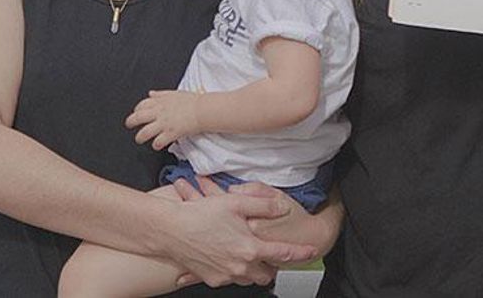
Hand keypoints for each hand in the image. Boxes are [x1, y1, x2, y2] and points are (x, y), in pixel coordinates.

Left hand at [126, 89, 200, 149]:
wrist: (203, 110)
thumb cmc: (192, 101)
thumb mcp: (175, 93)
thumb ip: (160, 94)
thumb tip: (151, 93)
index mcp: (160, 102)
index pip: (141, 105)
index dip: (137, 110)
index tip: (137, 113)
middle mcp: (159, 112)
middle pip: (137, 117)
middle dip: (130, 122)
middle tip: (130, 125)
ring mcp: (164, 123)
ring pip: (144, 132)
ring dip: (140, 137)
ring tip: (140, 138)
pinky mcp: (170, 133)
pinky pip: (158, 142)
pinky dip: (156, 144)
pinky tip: (157, 144)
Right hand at [167, 177, 317, 287]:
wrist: (171, 230)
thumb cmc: (201, 215)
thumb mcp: (237, 203)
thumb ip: (264, 205)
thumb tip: (281, 208)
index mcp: (249, 248)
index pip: (282, 253)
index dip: (300, 253)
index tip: (311, 252)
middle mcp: (238, 266)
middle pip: (266, 274)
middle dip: (273, 266)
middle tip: (274, 252)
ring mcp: (224, 275)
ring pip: (248, 278)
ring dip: (254, 268)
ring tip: (251, 251)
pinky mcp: (211, 279)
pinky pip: (230, 278)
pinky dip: (235, 270)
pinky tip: (230, 255)